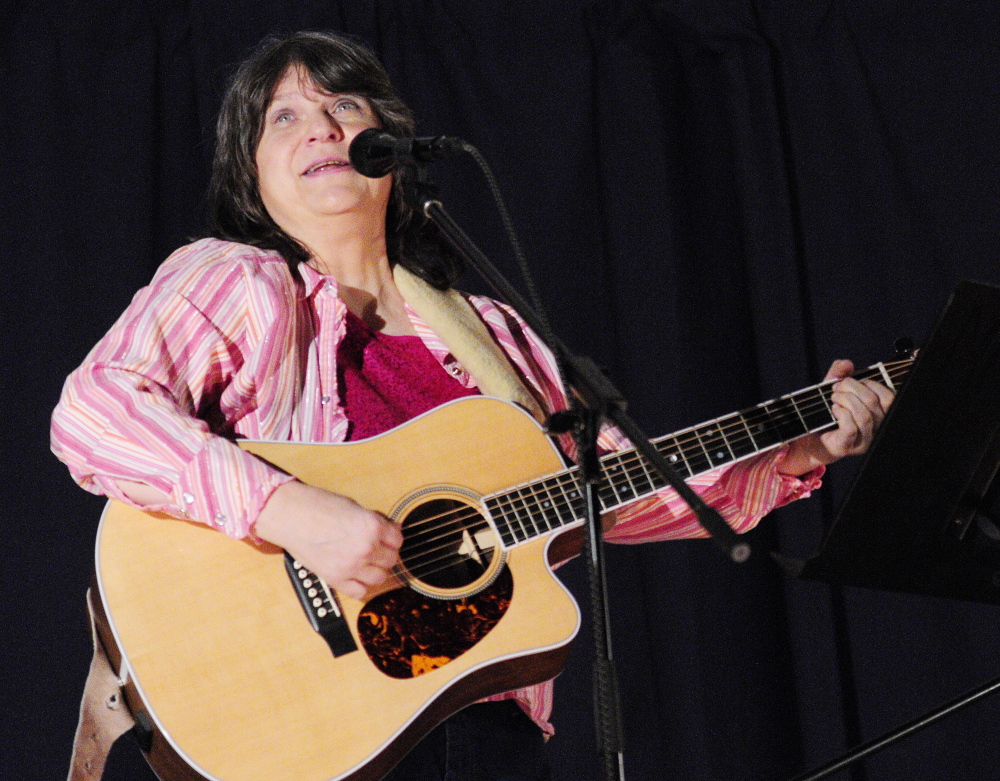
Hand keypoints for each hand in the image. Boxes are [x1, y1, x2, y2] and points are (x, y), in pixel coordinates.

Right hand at [253, 481, 402, 598]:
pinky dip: (360, 585)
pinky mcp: (335, 579)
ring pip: (380, 578)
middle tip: (376, 549)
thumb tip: (389, 531)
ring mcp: (351, 566)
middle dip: (385, 554)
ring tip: (366, 562)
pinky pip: (359, 592)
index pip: (398, 540)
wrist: (289, 515)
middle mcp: (366, 548)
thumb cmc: (317, 505)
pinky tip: (355, 575)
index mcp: (372, 526)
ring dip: (375, 570)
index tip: (387, 538)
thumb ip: (373, 522)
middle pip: (391, 560)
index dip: (392, 538)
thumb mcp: (353, 507)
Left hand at [778, 359, 894, 475]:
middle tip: (836, 387)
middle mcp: (876, 430)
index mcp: (879, 416)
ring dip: (845, 399)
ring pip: (864, 415)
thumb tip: (846, 363)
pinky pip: (851, 427)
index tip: (851, 381)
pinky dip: (841, 413)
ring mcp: (862, 441)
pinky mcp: (847, 447)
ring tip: (833, 397)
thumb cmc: (825, 416)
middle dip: (852, 388)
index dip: (871, 384)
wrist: (808, 441)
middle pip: (873, 403)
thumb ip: (839, 375)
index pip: (889, 398)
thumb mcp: (832, 391)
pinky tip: (833, 409)